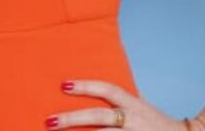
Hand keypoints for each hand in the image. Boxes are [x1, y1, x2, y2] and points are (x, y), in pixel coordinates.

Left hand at [45, 80, 186, 129]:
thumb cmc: (155, 122)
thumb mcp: (140, 105)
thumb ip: (121, 98)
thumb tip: (98, 81)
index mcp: (133, 104)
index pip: (107, 89)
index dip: (86, 86)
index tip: (64, 85)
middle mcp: (132, 120)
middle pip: (98, 117)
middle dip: (72, 119)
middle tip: (49, 121)